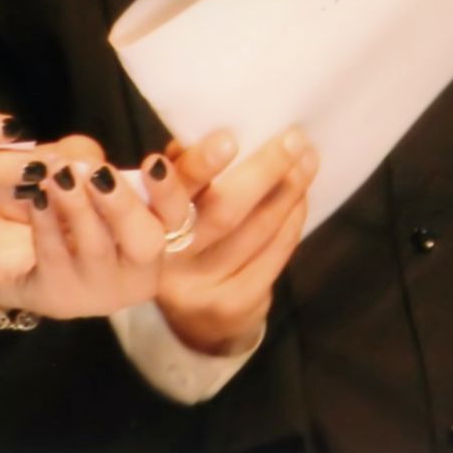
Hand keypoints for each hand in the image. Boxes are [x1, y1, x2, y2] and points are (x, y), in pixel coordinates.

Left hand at [0, 137, 166, 322]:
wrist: (3, 250)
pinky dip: (46, 223)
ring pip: (97, 250)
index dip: (170, 190)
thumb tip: (86, 159)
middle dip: (123, 205)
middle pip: (146, 243)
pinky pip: (55, 257)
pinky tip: (36, 198)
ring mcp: (98, 292)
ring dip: (78, 207)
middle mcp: (135, 270)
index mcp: (150, 234)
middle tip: (97, 172)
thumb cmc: (56, 207)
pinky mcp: (58, 298)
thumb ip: (88, 159)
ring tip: (59, 175)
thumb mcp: (76, 175)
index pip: (176, 216)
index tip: (153, 162)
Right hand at [144, 127, 316, 356]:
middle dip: (264, 172)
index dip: (199, 166)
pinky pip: (273, 255)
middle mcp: (171, 260)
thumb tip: (203, 128)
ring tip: (306, 159)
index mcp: (145, 225)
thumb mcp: (162, 211)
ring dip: (288, 191)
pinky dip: (292, 222)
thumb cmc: (177, 244)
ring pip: (256, 231)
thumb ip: (179, 175)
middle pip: (224, 212)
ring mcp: (205, 287)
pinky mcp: (236, 304)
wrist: (192, 324)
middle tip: (292, 139)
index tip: (230, 138)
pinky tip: (301, 198)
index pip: (171, 192)